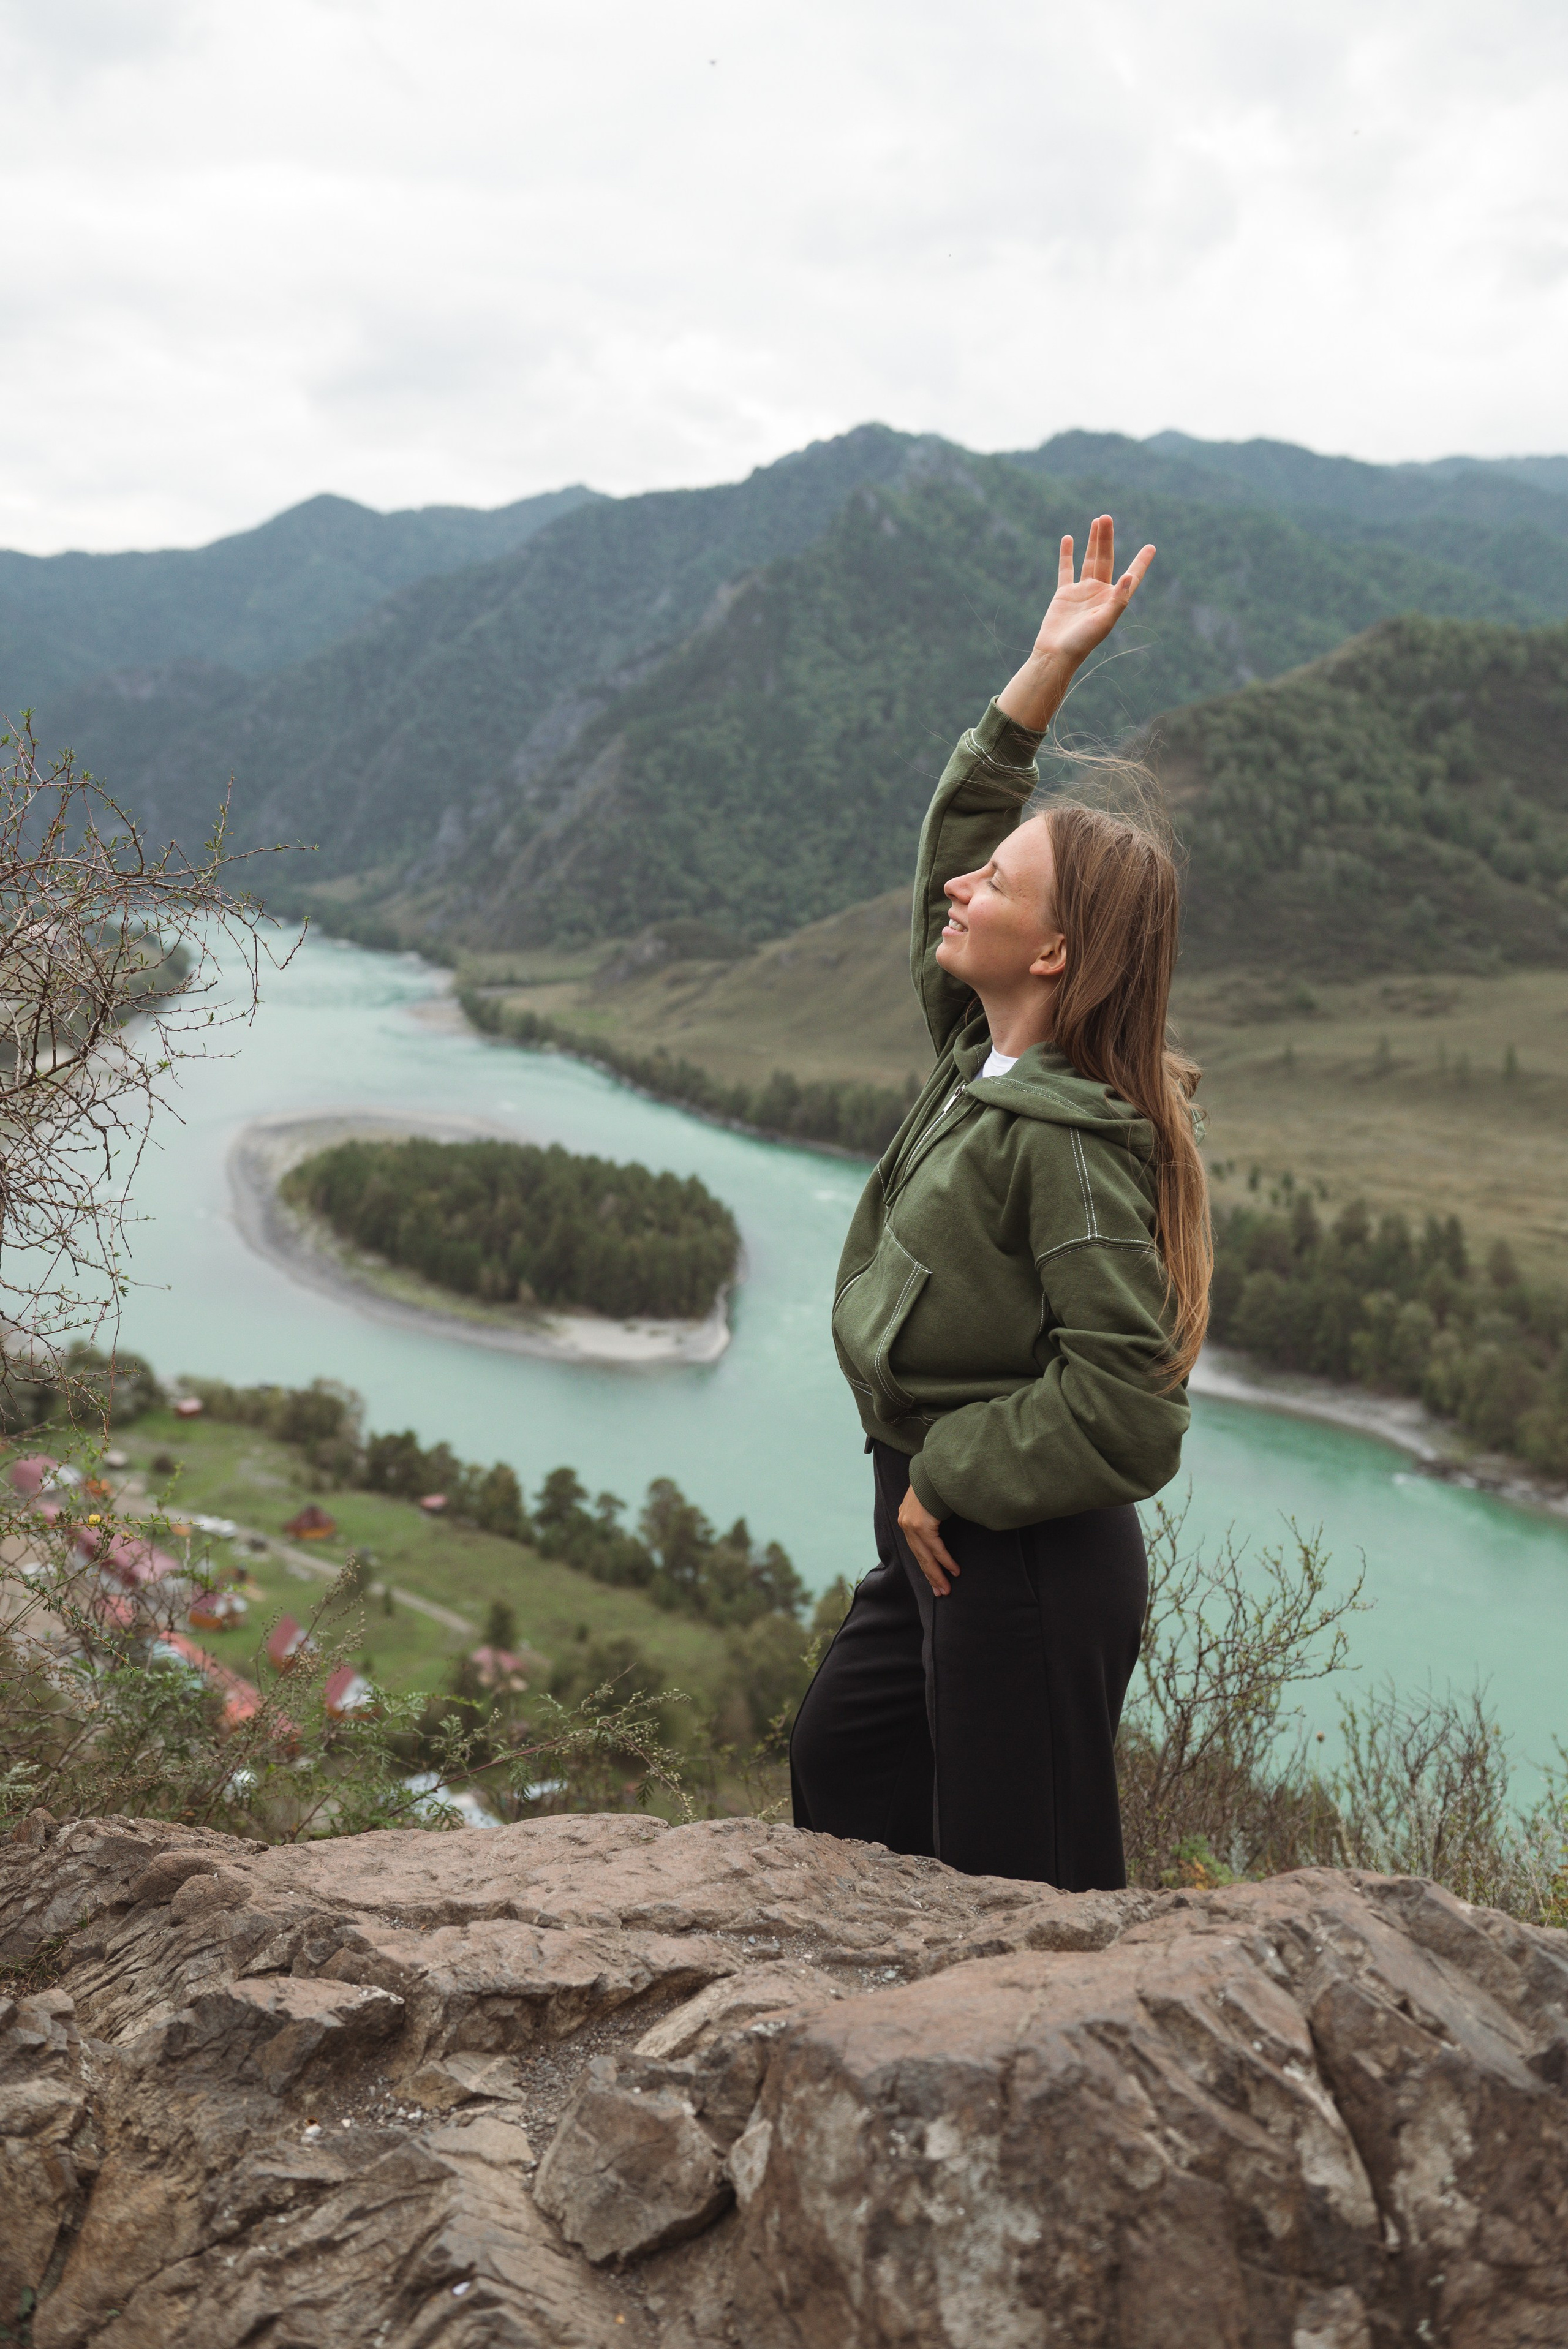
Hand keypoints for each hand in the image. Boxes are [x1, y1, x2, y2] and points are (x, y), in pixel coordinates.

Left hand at [897, 1483, 959, 1597]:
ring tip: (945, 1588)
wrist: (936, 1467)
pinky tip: (953, 1571)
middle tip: (940, 1592)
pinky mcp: (921, 1525)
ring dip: (938, 1574)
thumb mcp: (929, 1501)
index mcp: (906, 1518)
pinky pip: (935, 1548)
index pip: (916, 1548)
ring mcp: (912, 1525)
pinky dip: (945, 1560)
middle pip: (919, 1556)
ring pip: (926, 1557)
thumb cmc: (937, 1482)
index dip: (926, 1565)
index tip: (934, 1580)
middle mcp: (906, 1523)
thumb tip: (939, 1526)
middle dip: (931, 1576)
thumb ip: (930, 1516)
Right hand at [997, 515, 1156, 731]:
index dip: (1141, 562)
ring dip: (1093, 541)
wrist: (1056, 653)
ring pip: (1089, 560)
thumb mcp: (1104, 621)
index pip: (1131, 576)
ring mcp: (1082, 591)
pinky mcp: (1064, 593)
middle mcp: (1099, 593)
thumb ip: (1118, 599)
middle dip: (1106, 538)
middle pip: (1106, 559)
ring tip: (1097, 520)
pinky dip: (1067, 554)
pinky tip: (1069, 538)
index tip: (1151, 547)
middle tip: (1107, 517)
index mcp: (1113, 600)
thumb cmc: (1082, 642)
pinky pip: (1067, 569)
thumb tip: (1128, 576)